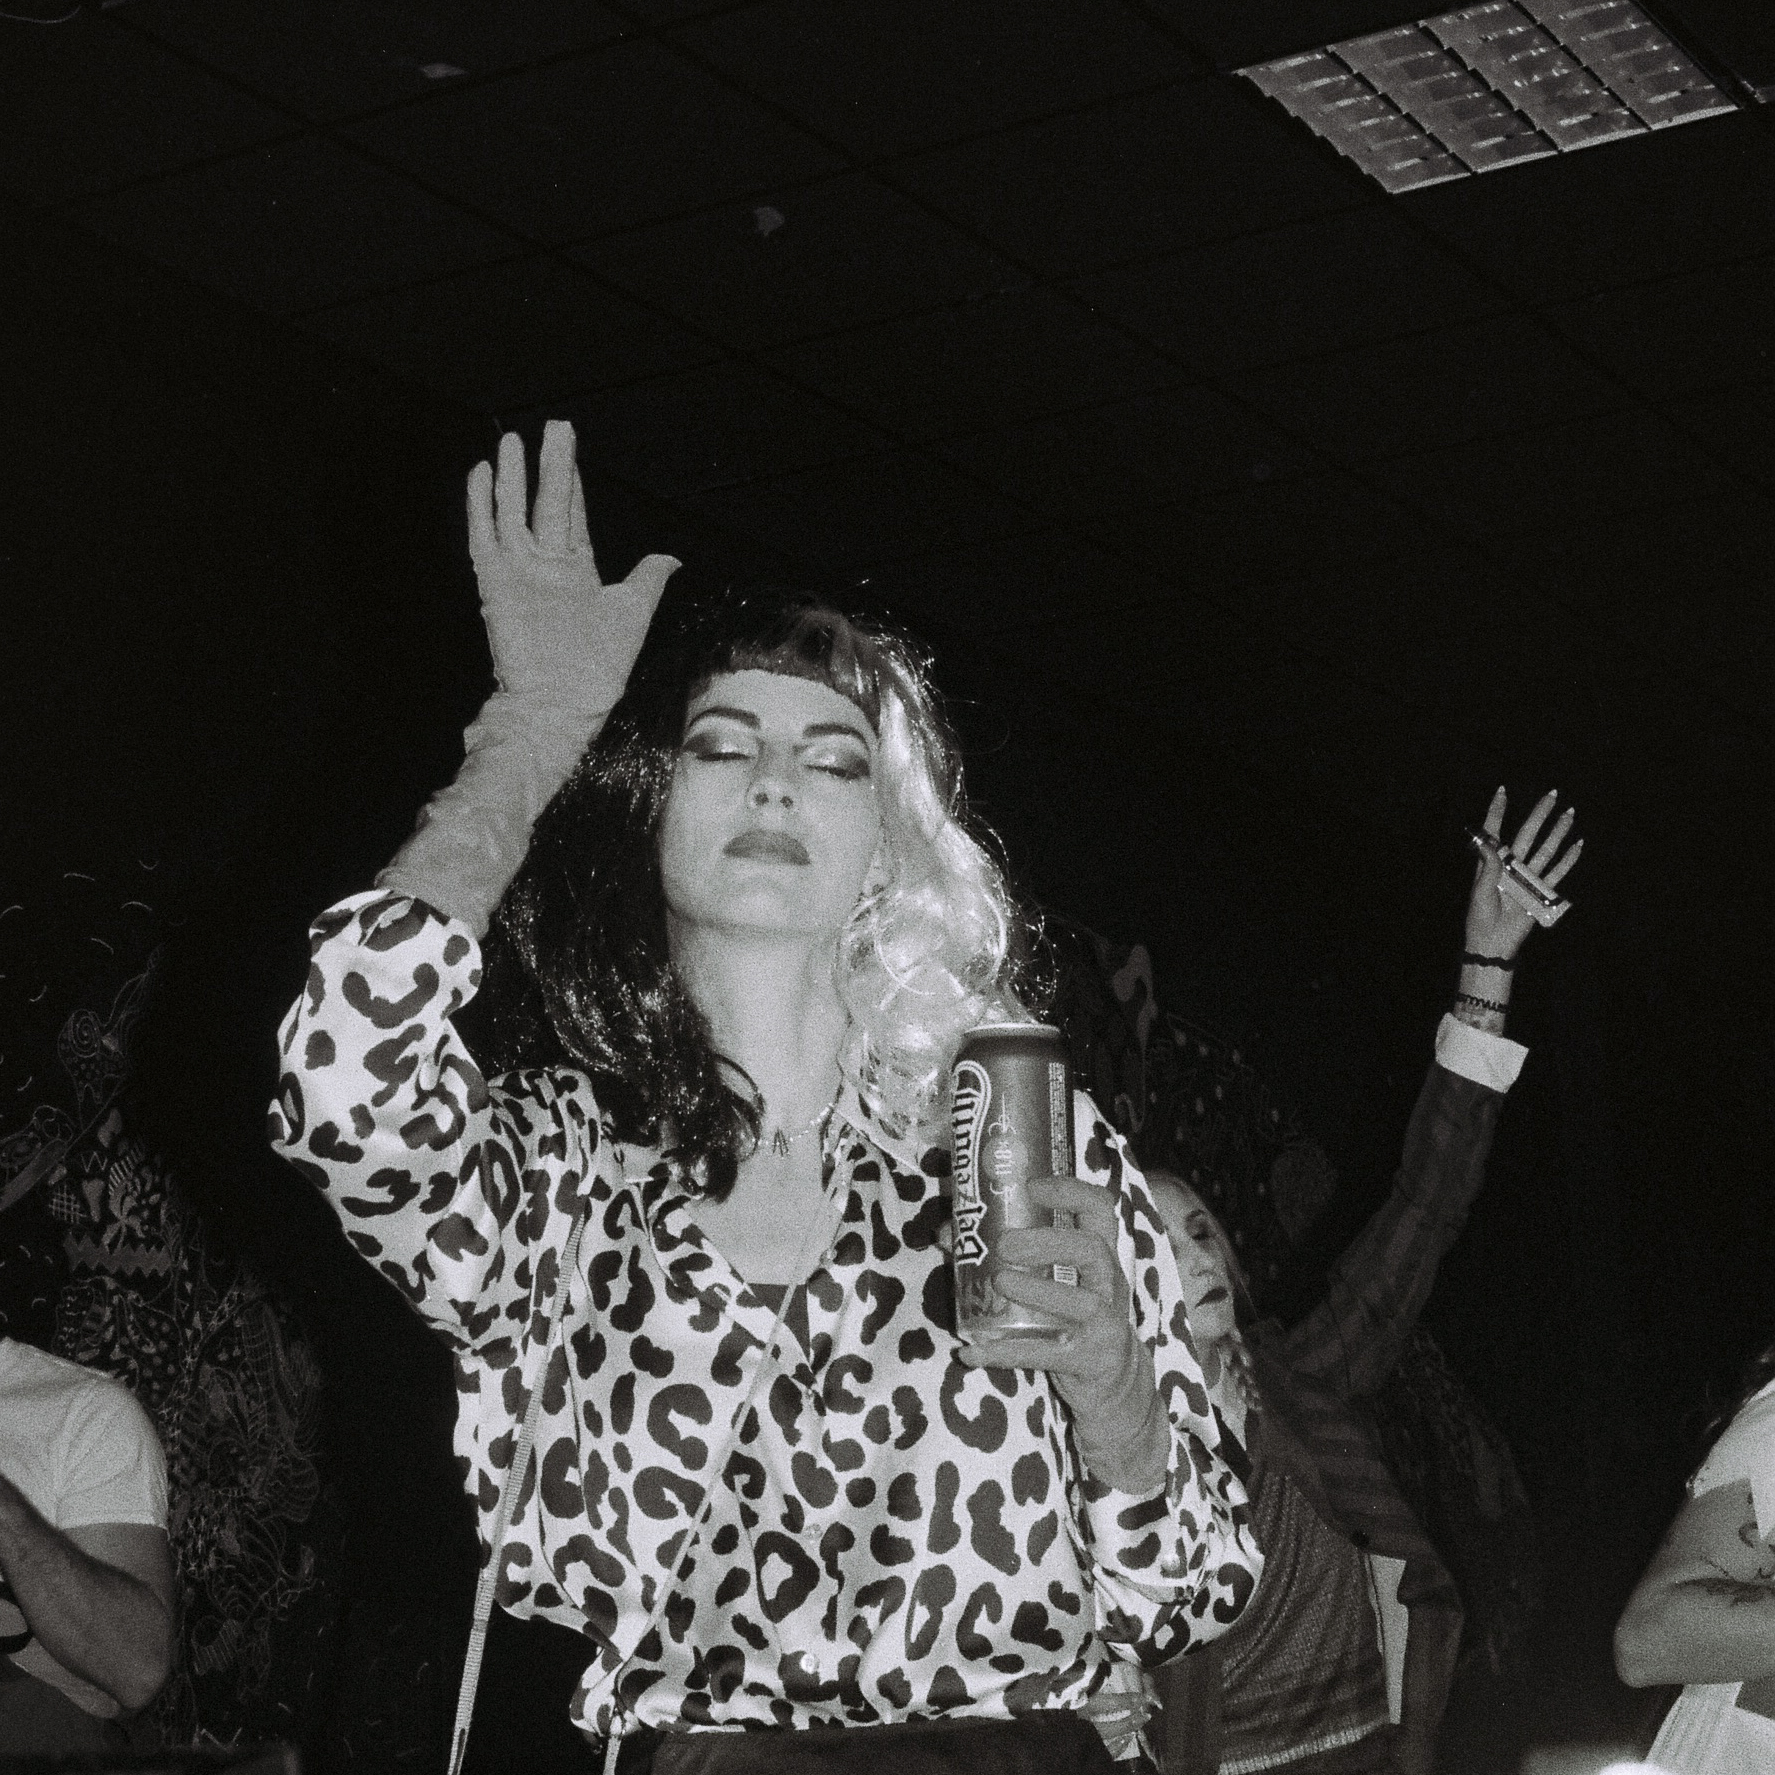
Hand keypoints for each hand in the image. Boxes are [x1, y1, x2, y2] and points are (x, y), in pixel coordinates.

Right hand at [468, 420, 679, 710]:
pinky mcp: (495, 584)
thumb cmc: (600, 667)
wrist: (563, 701)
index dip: (571, 482)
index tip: (568, 451)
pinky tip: (481, 474)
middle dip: (549, 465)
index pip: (572, 515)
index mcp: (578, 572)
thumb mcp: (634, 612)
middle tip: (551, 426)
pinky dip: (480, 505)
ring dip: (512, 477)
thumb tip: (671, 557)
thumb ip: (647, 579)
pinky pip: (484, 537)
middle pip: (546, 503)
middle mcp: (546, 567)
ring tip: (511, 440)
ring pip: (513, 512)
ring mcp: (519, 573)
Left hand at [952, 1178, 1167, 1492]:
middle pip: (1092, 1248)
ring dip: (1039, 1291)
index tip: (1031, 1186)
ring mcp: (1105, 1324)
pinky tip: (973, 1353)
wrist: (1116, 1386)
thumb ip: (1014, 1259)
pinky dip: (1008, 1353)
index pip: (1100, 1210)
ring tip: (1000, 1282)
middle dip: (1049, 1241)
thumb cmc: (1074, 1321)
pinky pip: (1049, 1355)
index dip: (1071, 1191)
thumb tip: (945, 1234)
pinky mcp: (1091, 1361)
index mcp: (1100, 1257)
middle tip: (1006, 1243)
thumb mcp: (1057, 1283)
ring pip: (1082, 1301)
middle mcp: (1109, 1284)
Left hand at [1464, 786, 1582, 962]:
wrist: (1494, 942)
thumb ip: (1488, 867)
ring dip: (1558, 832)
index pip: (1495, 831)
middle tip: (1552, 794)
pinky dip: (1568, 860)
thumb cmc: (1481, 917)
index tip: (1502, 791)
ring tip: (1569, 814)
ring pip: (1546, 849)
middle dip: (1540, 814)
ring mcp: (1528, 877)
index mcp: (1493, 863)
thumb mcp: (1481, 891)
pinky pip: (1557, 873)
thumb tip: (1487, 841)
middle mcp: (1512, 866)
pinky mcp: (1540, 892)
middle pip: (1528, 834)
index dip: (1498, 811)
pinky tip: (1577, 845)